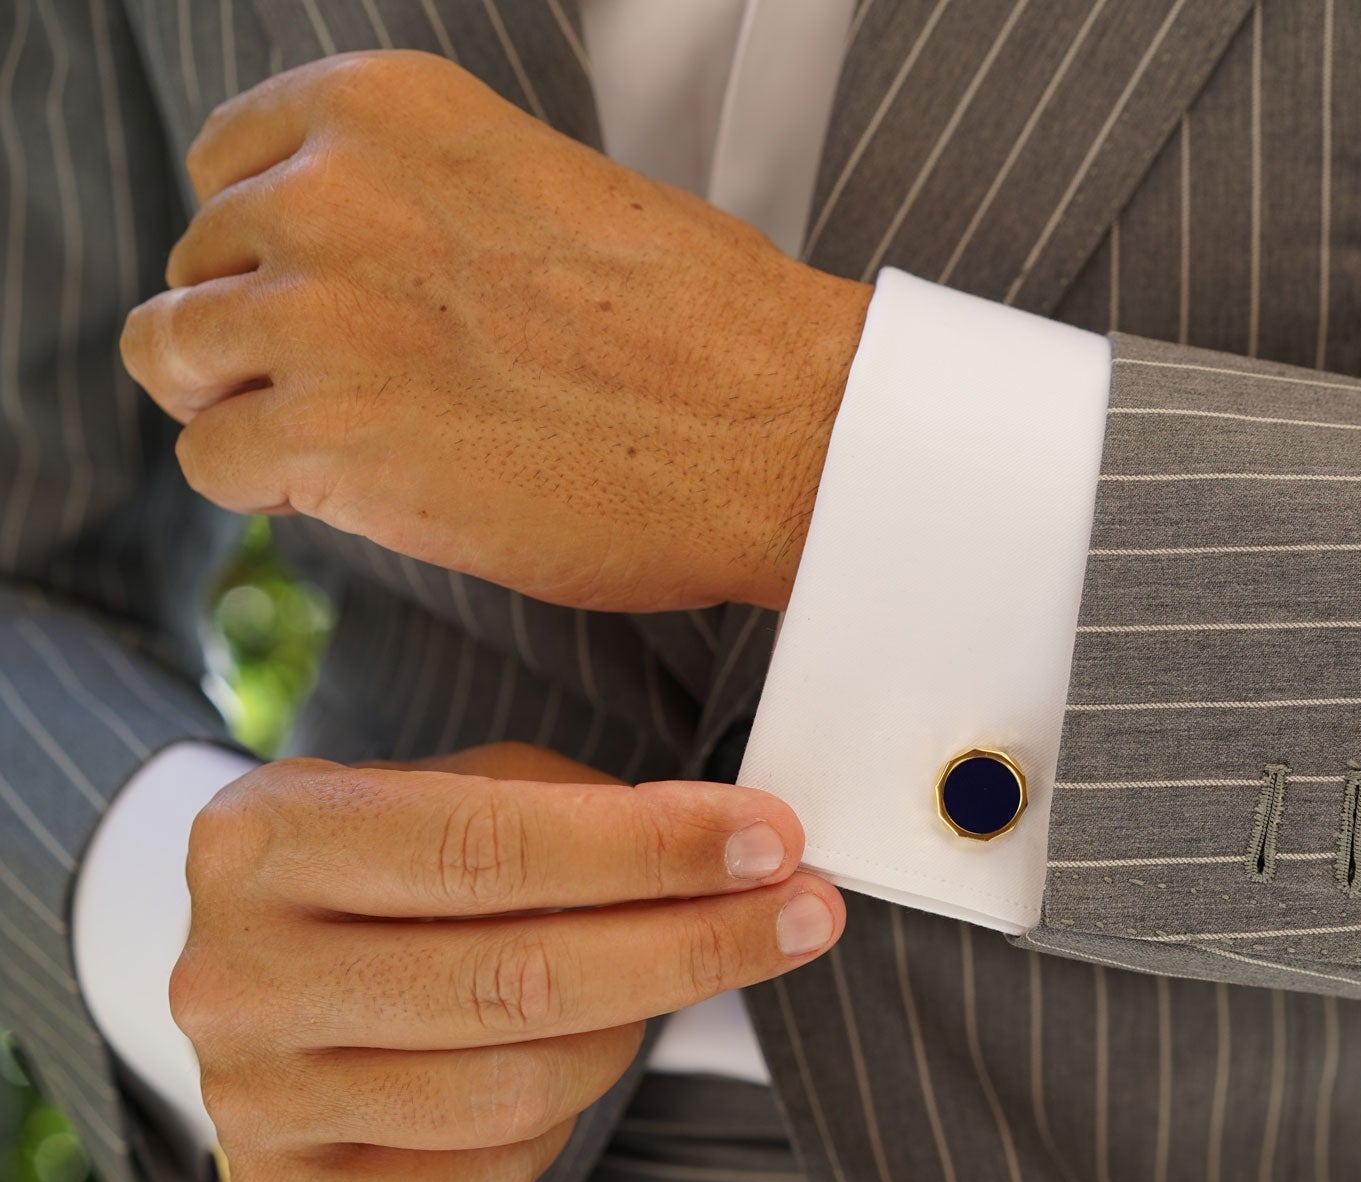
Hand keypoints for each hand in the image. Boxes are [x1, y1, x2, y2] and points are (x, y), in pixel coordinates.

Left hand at [121, 50, 872, 611]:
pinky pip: (210, 463)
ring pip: (173, 356)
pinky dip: (270, 490)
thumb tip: (342, 268)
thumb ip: (419, 202)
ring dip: (250, 407)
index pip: (224, 162)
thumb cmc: (701, 327)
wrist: (783, 427)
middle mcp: (331, 190)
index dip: (270, 246)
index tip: (337, 298)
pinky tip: (369, 489)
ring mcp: (319, 313)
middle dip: (264, 333)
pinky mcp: (327, 437)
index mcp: (387, 108)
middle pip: (199, 265)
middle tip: (374, 387)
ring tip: (361, 440)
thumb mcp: (540, 187)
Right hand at [168, 742, 843, 1181]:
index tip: (772, 841)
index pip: (491, 847)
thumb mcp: (453, 784)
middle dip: (693, 945)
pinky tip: (583, 1052)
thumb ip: (576, 805)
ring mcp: (251, 1094)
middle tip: (800, 913)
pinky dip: (565, 1118)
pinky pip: (487, 1171)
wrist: (261, 953)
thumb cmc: (386, 854)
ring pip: (516, 1088)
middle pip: (519, 980)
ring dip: (634, 1030)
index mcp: (268, 838)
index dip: (652, 849)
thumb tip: (730, 846)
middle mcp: (239, 973)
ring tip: (669, 975)